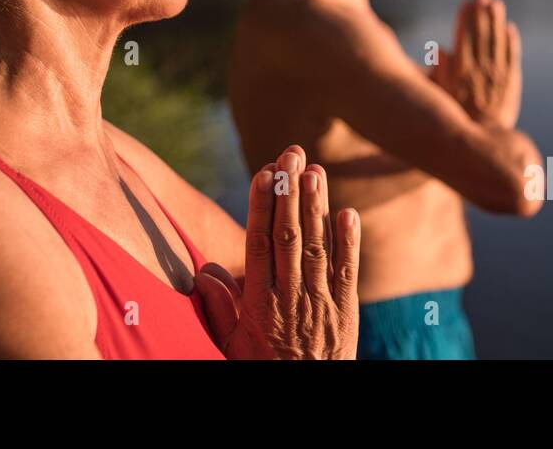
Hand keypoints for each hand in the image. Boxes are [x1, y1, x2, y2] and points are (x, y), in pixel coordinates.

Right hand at [195, 145, 359, 358]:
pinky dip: (349, 241)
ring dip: (316, 206)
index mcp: (259, 305)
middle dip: (290, 192)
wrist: (302, 398)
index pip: (259, 245)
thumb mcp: (230, 345)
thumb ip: (218, 306)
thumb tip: (204, 269)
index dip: (262, 206)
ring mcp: (320, 303)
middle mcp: (290, 299)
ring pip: (317, 247)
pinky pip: (347, 272)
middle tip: (292, 154)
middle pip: (289, 237)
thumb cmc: (260, 368)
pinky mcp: (345, 310)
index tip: (264, 173)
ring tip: (314, 170)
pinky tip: (347, 212)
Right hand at [437, 0, 522, 128]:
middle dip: (483, 16)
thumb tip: (440, 50)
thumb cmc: (457, 122)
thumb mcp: (441, 99)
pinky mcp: (511, 86)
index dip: (466, 20)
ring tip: (497, 5)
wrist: (484, 143)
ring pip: (498, 45)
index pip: (465, 39)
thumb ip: (440, 74)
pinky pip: (512, 60)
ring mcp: (498, 78)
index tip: (467, 2)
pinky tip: (511, 30)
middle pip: (483, 38)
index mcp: (462, 73)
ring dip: (497, 23)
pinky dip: (512, 44)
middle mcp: (481, 72)